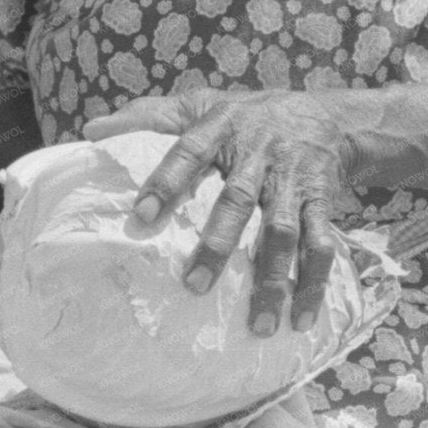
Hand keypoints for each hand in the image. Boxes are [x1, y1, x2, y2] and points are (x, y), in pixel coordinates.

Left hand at [84, 90, 357, 337]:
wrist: (335, 117)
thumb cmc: (251, 115)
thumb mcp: (203, 103)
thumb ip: (150, 116)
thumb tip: (92, 131)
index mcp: (224, 126)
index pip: (191, 150)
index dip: (167, 180)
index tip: (141, 215)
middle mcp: (260, 152)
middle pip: (238, 200)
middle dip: (218, 244)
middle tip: (193, 286)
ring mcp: (293, 179)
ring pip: (282, 230)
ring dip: (272, 278)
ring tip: (258, 324)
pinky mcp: (322, 200)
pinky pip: (321, 242)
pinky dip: (314, 282)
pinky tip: (301, 318)